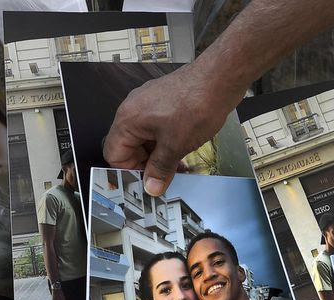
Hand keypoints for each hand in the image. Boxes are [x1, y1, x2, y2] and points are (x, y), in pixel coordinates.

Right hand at [102, 62, 244, 195]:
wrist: (219, 79)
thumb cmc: (196, 105)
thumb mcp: (176, 146)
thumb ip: (160, 169)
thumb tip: (151, 187)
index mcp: (128, 119)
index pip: (114, 154)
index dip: (129, 171)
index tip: (146, 183)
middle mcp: (133, 109)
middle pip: (129, 147)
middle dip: (147, 165)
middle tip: (165, 178)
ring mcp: (148, 103)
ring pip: (145, 139)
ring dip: (159, 156)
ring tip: (177, 168)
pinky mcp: (163, 102)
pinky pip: (157, 128)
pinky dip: (166, 143)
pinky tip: (182, 153)